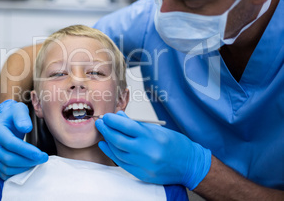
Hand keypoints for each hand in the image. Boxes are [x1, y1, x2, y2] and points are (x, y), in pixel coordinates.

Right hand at [0, 100, 47, 179]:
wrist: (5, 123)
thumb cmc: (12, 116)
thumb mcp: (19, 110)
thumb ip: (22, 117)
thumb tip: (26, 127)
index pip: (11, 143)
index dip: (26, 151)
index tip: (40, 154)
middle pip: (8, 158)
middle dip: (28, 161)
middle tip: (43, 159)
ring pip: (6, 168)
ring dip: (24, 167)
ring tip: (37, 162)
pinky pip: (4, 173)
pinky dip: (17, 172)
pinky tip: (28, 166)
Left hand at [95, 111, 210, 189]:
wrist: (189, 164)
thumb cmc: (175, 144)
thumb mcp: (157, 129)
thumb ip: (136, 124)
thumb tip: (119, 116)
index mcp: (151, 137)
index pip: (126, 126)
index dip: (113, 120)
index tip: (107, 116)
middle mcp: (146, 151)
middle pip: (118, 140)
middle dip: (106, 130)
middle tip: (100, 123)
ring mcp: (144, 165)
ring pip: (118, 152)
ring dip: (108, 141)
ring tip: (103, 133)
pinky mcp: (142, 174)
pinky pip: (122, 163)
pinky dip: (112, 154)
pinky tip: (106, 146)